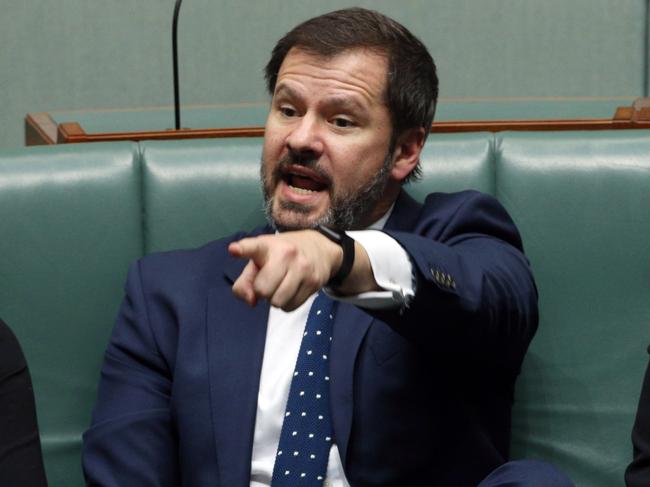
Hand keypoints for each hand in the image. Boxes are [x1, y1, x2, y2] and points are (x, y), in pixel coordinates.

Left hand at [228, 230, 342, 310]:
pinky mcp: (314, 282)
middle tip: (269, 281)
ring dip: (275, 299)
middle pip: (262, 290)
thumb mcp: (260, 259)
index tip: (234, 250)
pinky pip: (291, 307)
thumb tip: (252, 301)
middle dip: (262, 291)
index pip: (253, 247)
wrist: (319, 248)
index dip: (243, 249)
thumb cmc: (281, 255)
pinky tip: (292, 289)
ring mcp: (302, 268)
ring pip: (278, 302)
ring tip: (281, 285)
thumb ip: (245, 281)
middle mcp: (286, 254)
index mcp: (267, 246)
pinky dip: (288, 303)